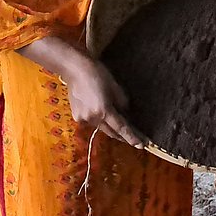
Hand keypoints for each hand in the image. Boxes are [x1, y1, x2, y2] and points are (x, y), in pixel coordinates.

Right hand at [18, 36, 145, 148]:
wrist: (75, 70)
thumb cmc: (98, 74)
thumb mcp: (115, 87)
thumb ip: (122, 102)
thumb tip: (125, 114)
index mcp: (104, 111)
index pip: (121, 128)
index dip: (132, 137)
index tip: (141, 145)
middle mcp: (93, 118)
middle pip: (111, 132)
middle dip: (123, 136)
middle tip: (136, 139)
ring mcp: (83, 119)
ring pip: (101, 128)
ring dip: (111, 128)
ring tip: (121, 127)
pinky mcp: (77, 117)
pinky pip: (93, 123)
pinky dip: (100, 121)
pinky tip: (102, 114)